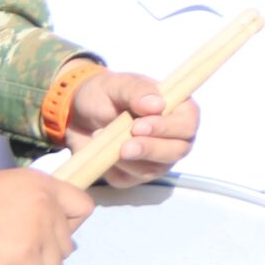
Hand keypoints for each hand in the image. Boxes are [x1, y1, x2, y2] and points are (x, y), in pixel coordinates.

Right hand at [0, 169, 92, 264]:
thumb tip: (43, 234)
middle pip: (66, 244)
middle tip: (3, 260)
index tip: (38, 240)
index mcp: (38, 182)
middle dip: (38, 258)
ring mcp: (37, 227)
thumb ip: (26, 207)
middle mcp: (44, 200)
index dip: (64, 230)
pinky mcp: (24, 255)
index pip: (82, 207)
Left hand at [65, 69, 198, 186]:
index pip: (187, 124)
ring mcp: (155, 159)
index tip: (138, 126)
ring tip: (102, 140)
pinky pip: (127, 180)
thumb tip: (158, 105)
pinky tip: (100, 152)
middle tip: (124, 146)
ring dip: (127, 160)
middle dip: (150, 149)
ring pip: (153, 169)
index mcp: (179, 110)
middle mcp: (173, 137)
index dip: (167, 128)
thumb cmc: (106, 94)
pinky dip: (112, 169)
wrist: (77, 114)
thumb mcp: (119, 85)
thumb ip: (138, 91)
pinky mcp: (133, 176)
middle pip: (177, 151)